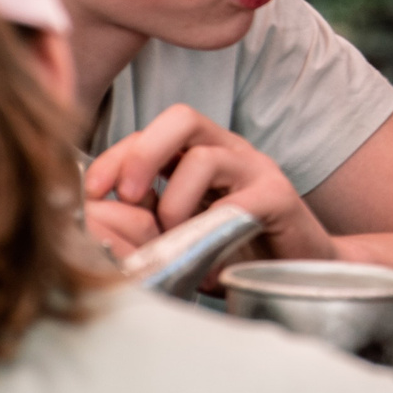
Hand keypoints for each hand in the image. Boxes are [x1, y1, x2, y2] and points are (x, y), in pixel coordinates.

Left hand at [82, 104, 336, 265]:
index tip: (92, 192)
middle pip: (182, 118)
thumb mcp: (178, 231)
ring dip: (175, 202)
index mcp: (199, 153)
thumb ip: (144, 219)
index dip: (116, 156)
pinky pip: (240, 201)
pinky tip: (205, 259)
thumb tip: (93, 220)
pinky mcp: (280, 199)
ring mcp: (257, 171)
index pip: (151, 131)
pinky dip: (212, 229)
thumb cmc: (232, 253)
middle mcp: (229, 152)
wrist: (300, 273)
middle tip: (127, 197)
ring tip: (175, 237)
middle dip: (142, 153)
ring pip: (206, 157)